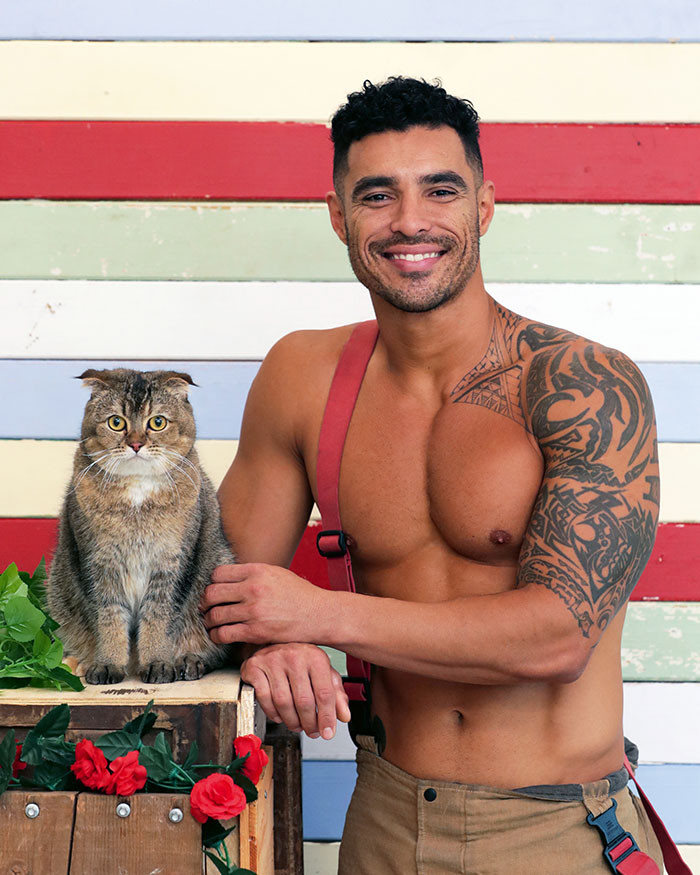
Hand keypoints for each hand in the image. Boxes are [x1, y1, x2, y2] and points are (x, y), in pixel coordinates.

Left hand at [201, 563, 326, 644]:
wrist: (319, 614)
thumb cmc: (300, 595)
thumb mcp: (276, 574)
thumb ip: (253, 575)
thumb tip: (230, 580)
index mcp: (257, 571)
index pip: (218, 573)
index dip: (212, 583)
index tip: (214, 591)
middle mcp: (253, 588)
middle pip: (211, 593)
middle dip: (205, 603)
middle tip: (206, 608)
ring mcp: (253, 610)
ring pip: (215, 615)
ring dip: (209, 621)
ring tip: (211, 623)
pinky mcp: (255, 631)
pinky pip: (224, 634)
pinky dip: (216, 636)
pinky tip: (219, 635)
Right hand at [240, 643, 350, 738]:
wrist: (273, 642)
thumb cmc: (300, 660)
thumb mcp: (323, 672)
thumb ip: (336, 694)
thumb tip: (344, 715)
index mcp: (315, 656)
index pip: (324, 693)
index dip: (327, 717)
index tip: (328, 732)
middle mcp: (294, 655)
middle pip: (304, 701)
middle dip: (309, 723)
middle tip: (311, 731)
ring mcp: (273, 660)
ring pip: (283, 702)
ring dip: (291, 721)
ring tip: (297, 725)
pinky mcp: (255, 666)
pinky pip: (264, 698)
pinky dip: (273, 713)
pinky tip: (279, 716)